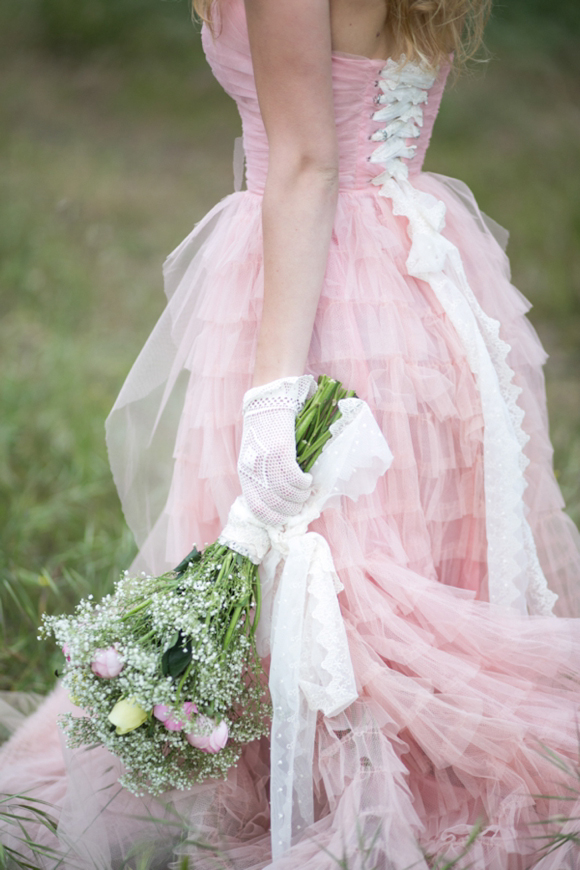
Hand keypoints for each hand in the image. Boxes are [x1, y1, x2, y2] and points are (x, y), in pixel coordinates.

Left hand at [238, 375, 314, 526]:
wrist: (267, 402)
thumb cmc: (263, 430)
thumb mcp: (255, 457)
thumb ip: (262, 476)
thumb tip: (279, 500)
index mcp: (244, 473)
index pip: (256, 508)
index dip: (272, 517)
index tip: (284, 516)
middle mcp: (254, 470)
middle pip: (274, 504)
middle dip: (290, 510)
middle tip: (300, 505)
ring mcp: (267, 462)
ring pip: (287, 493)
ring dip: (300, 497)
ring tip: (306, 491)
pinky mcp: (281, 451)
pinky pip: (296, 479)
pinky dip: (305, 483)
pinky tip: (308, 479)